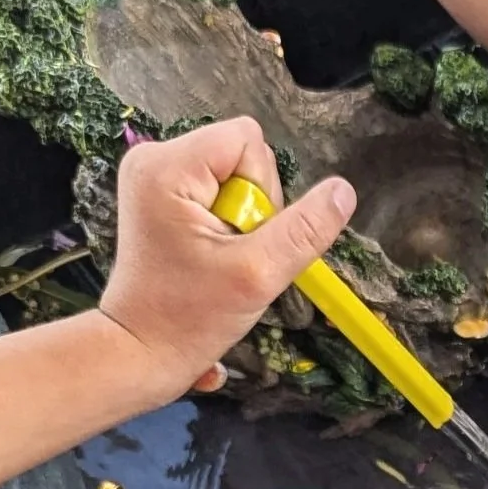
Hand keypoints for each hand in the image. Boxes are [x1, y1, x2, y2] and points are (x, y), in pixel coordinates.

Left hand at [98, 117, 356, 399]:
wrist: (143, 348)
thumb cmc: (192, 318)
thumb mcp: (258, 275)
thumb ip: (303, 231)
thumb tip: (344, 191)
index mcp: (168, 166)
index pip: (247, 139)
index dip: (263, 189)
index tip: (243, 236)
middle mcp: (154, 156)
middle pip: (241, 153)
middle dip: (252, 204)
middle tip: (231, 252)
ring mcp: (154, 173)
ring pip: (232, 171)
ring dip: (241, 215)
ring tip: (219, 255)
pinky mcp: (159, 191)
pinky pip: (216, 186)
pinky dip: (226, 219)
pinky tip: (210, 250)